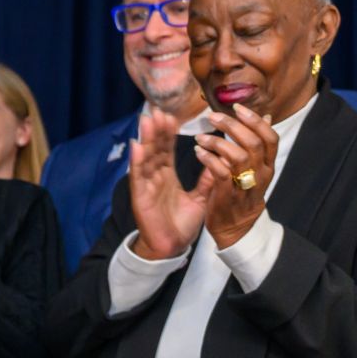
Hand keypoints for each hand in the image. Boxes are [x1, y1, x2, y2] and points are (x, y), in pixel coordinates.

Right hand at [127, 107, 211, 260]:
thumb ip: (208, 178)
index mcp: (167, 176)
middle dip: (156, 130)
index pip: (167, 150)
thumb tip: (219, 159)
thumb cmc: (181, 224)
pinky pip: (138, 177)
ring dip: (146, 139)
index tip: (172, 115)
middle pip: (154, 149)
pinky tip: (137, 146)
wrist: (171, 247)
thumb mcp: (200, 197)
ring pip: (145, 158)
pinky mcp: (140, 197)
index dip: (168, 133)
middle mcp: (154, 177)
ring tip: (147, 119)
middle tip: (158, 109)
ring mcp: (146, 186)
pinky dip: (137, 161)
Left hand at [195, 102, 277, 249]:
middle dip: (232, 126)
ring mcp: (245, 186)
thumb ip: (258, 145)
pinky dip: (208, 159)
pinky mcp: (227, 195)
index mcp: (267, 166)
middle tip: (212, 116)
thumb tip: (266, 117)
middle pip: (253, 143)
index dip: (255, 120)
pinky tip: (198, 151)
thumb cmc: (243, 194)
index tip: (237, 107)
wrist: (236, 229)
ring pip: (237, 156)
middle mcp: (260, 174)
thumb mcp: (256, 169)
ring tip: (201, 137)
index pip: (270, 138)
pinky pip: (220, 172)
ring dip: (217, 142)